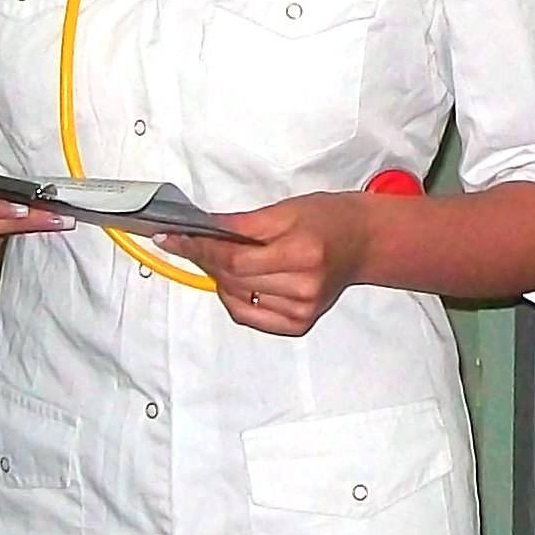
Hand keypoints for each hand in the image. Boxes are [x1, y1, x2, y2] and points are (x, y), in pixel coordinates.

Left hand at [159, 191, 370, 334]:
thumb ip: (240, 225)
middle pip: (233, 280)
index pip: (235, 260)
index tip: (173, 237)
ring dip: (220, 278)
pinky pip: (249, 316)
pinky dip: (234, 298)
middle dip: (206, 260)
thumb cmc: (327, 220)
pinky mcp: (298, 324)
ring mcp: (301, 310)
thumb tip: (198, 230)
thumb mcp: (284, 210)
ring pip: (236, 298)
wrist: (361, 242)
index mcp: (303, 253)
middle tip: (191, 243)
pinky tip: (236, 281)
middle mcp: (304, 287)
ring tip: (224, 258)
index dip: (200, 250)